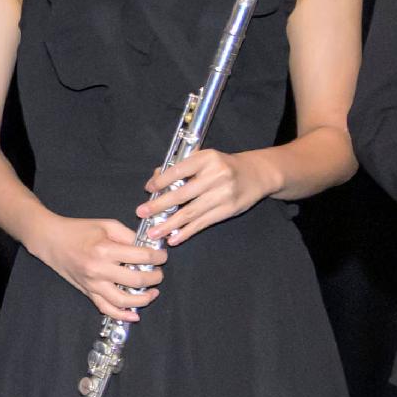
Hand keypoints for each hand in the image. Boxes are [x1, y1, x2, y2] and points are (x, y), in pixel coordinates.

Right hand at [38, 215, 162, 320]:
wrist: (51, 240)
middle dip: (154, 277)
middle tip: (158, 273)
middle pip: (136, 280)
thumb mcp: (106, 225)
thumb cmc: (79, 230)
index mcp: (105, 250)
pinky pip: (106, 309)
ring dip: (143, 299)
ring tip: (152, 293)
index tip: (162, 256)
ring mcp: (93, 284)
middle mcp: (99, 270)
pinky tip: (134, 315)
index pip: (141, 257)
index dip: (157, 257)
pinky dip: (122, 315)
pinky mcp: (88, 292)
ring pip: (123, 300)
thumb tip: (147, 248)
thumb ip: (128, 235)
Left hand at [136, 147, 267, 246]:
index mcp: (207, 159)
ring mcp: (223, 194)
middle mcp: (216, 176)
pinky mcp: (228, 210)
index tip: (148, 189)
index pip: (179, 170)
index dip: (161, 181)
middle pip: (182, 194)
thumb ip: (182, 167)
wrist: (255, 175)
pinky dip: (186, 232)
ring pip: (191, 212)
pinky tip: (173, 238)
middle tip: (142, 213)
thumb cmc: (223, 166)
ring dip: (169, 224)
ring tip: (154, 232)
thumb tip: (156, 179)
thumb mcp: (204, 159)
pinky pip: (203, 223)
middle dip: (159, 205)